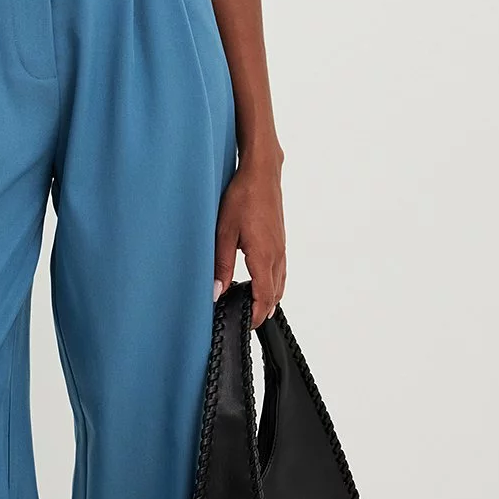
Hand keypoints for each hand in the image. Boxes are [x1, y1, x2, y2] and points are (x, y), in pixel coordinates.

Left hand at [214, 152, 285, 327]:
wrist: (262, 172)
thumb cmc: (242, 197)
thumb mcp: (223, 232)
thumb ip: (221, 265)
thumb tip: (217, 292)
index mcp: (264, 257)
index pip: (264, 298)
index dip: (255, 316)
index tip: (243, 326)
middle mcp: (278, 255)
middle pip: (275, 295)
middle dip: (260, 311)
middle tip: (242, 319)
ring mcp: (282, 248)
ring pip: (279, 284)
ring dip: (267, 298)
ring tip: (249, 305)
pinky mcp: (281, 241)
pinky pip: (280, 270)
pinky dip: (271, 283)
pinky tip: (257, 280)